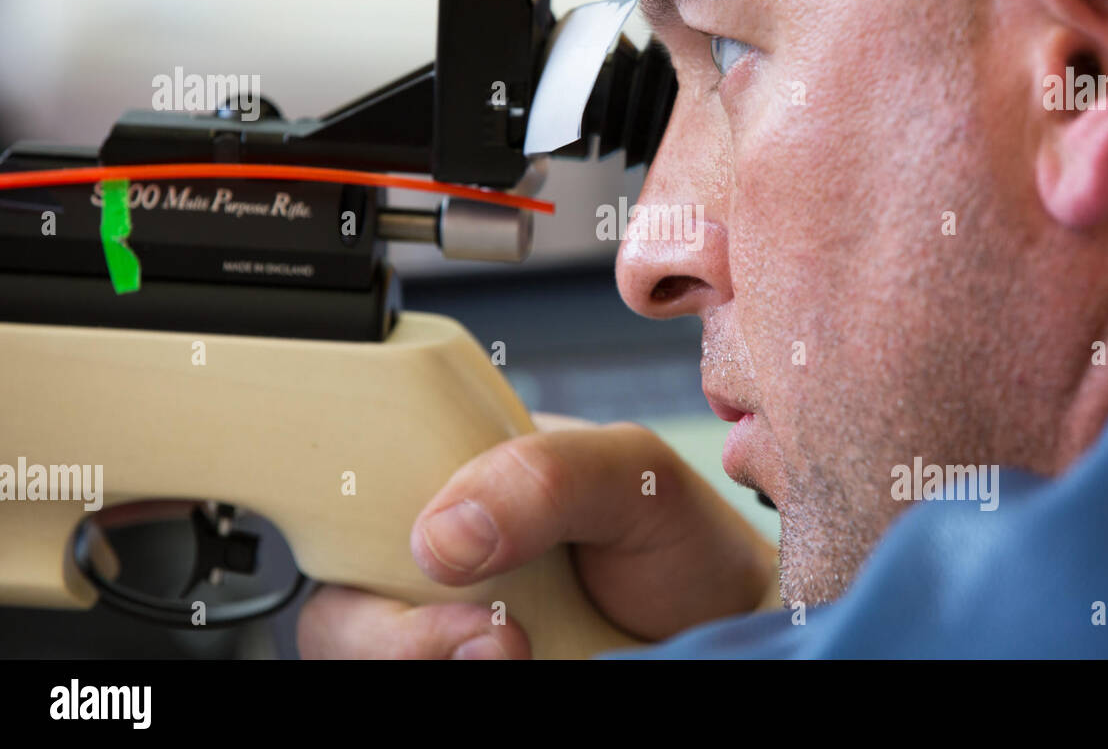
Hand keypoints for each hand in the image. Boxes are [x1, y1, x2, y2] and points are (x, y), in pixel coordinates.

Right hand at [297, 414, 777, 657]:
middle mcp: (435, 553)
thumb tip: (439, 535)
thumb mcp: (633, 474)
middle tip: (488, 632)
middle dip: (384, 625)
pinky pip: (419, 674)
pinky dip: (443, 672)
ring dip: (415, 657)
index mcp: (459, 474)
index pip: (354, 490)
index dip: (354, 521)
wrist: (725, 630)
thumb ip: (545, 476)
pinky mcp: (463, 664)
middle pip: (340, 593)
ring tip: (510, 648)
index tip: (420, 550)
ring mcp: (442, 623)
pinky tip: (508, 662)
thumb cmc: (680, 542)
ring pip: (357, 644)